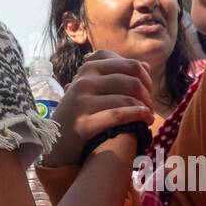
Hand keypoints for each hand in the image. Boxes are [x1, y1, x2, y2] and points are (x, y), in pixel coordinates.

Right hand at [43, 50, 153, 168]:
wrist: (55, 141)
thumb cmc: (80, 112)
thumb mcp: (94, 87)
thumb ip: (118, 74)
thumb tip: (145, 65)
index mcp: (90, 67)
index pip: (130, 64)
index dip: (146, 78)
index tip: (148, 91)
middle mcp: (85, 80)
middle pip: (132, 80)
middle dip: (147, 95)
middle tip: (150, 107)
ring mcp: (82, 101)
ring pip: (127, 98)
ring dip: (145, 109)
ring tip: (148, 117)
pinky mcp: (83, 124)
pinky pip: (118, 116)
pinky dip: (136, 117)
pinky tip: (144, 121)